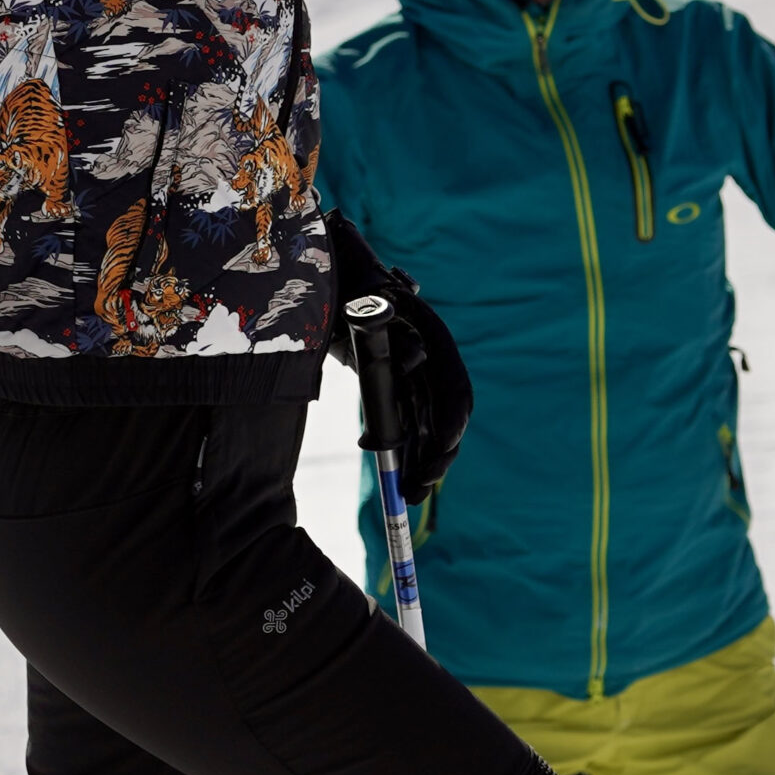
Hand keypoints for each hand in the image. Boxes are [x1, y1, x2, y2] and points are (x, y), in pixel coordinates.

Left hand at [328, 217, 472, 505]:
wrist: (322, 279)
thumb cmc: (336, 285)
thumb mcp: (352, 300)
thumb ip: (375, 320)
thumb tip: (405, 350)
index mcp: (424, 329)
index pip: (452, 382)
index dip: (449, 420)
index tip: (436, 453)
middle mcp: (427, 352)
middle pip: (446, 411)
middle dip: (438, 455)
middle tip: (416, 490)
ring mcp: (415, 370)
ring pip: (430, 423)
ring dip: (425, 461)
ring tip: (408, 495)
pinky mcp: (398, 384)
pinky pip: (411, 423)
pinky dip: (409, 451)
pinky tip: (401, 477)